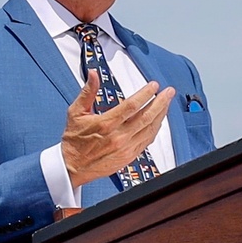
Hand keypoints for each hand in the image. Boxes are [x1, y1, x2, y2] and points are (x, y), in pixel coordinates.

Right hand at [61, 71, 174, 187]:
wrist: (72, 167)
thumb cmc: (74, 141)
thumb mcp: (76, 112)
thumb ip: (87, 92)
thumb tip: (93, 74)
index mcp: (106, 124)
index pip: (132, 105)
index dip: (146, 94)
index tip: (153, 86)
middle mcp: (119, 137)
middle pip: (147, 116)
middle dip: (161, 102)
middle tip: (169, 92)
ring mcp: (126, 148)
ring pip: (150, 129)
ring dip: (161, 115)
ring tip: (167, 103)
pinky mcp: (129, 157)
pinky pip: (147, 141)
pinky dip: (155, 129)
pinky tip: (158, 121)